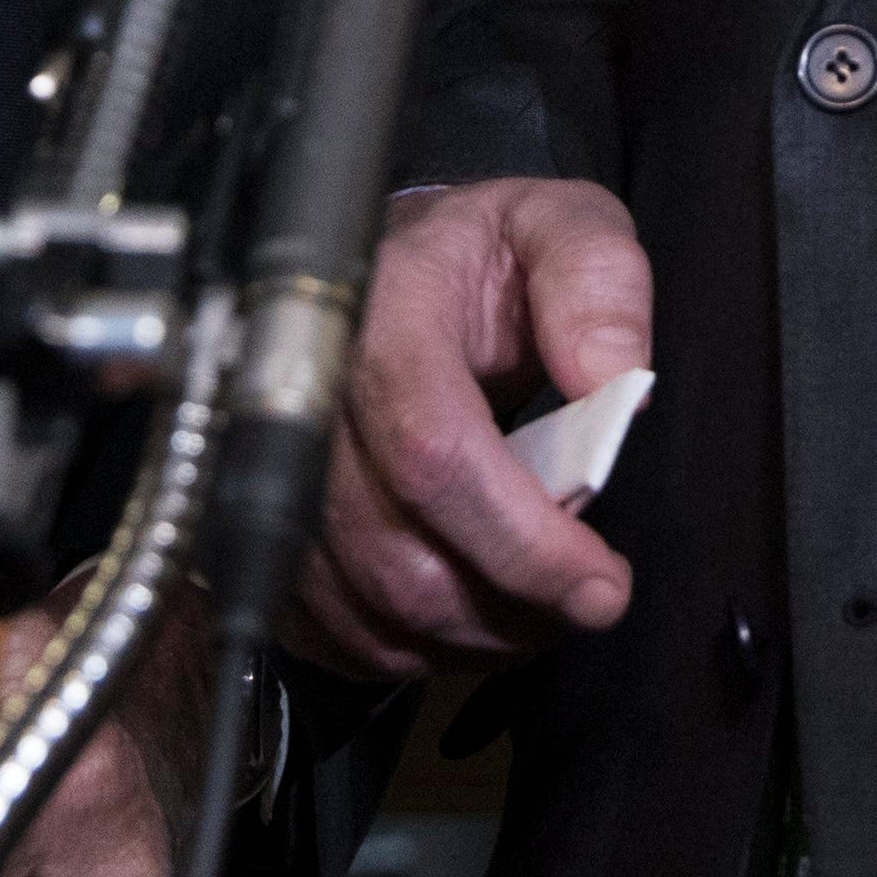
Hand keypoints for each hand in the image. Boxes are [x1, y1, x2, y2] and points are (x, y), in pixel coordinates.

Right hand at [286, 176, 651, 679]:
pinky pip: (338, 637)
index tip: (600, 582)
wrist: (380, 276)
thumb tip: (612, 375)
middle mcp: (305, 403)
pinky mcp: (263, 541)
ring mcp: (269, 480)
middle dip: (514, 606)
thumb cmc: (475, 259)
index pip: (433, 451)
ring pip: (372, 613)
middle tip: (590, 599)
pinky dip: (419, 650)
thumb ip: (596, 278)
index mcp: (378, 317)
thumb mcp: (554, 226)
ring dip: (476, 638)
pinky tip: (475, 612)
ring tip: (542, 605)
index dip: (521, 538)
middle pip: (400, 559)